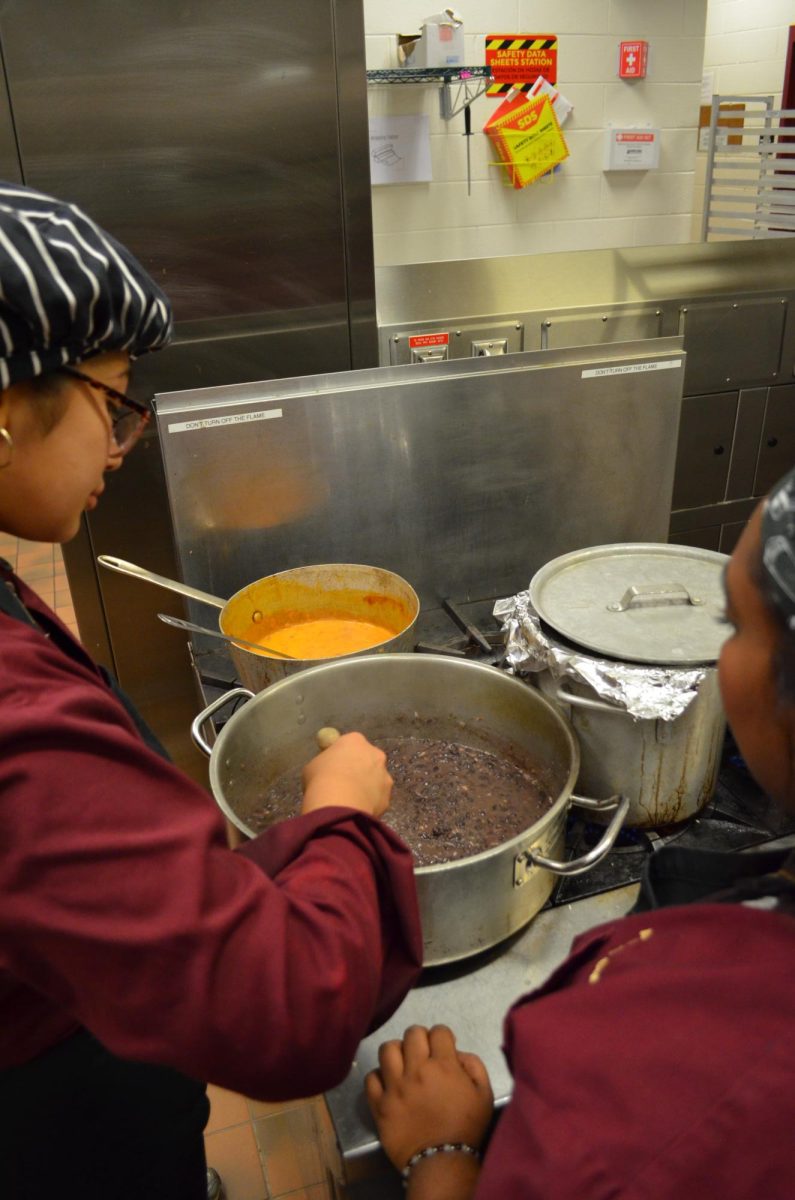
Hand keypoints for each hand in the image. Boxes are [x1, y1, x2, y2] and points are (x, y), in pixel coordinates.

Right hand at [301, 731, 392, 817]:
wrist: (339, 803)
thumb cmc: (321, 778)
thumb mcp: (313, 766)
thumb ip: (324, 763)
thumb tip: (326, 769)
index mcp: (355, 740)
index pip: (351, 743)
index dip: (342, 754)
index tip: (335, 765)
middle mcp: (375, 754)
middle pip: (368, 759)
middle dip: (359, 769)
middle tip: (344, 783)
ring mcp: (384, 775)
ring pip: (376, 779)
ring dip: (366, 787)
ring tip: (350, 800)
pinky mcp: (388, 796)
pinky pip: (377, 798)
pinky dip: (369, 803)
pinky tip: (356, 810)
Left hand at [365, 1025, 492, 1170]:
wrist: (442, 1161)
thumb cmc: (466, 1127)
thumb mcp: (484, 1094)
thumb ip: (474, 1065)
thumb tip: (457, 1052)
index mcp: (443, 1066)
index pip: (438, 1031)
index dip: (443, 1036)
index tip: (444, 1047)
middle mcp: (417, 1070)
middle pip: (412, 1034)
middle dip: (420, 1038)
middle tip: (424, 1053)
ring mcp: (395, 1087)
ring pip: (387, 1049)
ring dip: (397, 1052)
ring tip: (403, 1063)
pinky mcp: (379, 1104)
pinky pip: (370, 1078)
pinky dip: (378, 1077)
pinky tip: (388, 1083)